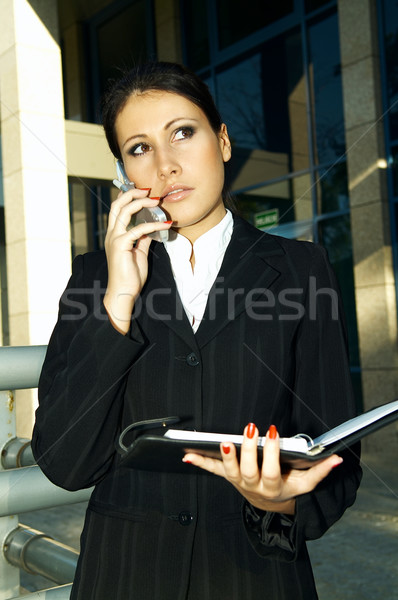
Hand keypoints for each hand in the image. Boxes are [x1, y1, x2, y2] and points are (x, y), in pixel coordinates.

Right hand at [103, 188, 171, 333]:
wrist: (123, 292)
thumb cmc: (130, 276)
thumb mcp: (139, 253)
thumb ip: (143, 239)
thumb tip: (151, 228)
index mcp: (115, 234)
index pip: (118, 209)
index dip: (128, 196)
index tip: (143, 191)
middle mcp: (112, 234)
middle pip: (117, 205)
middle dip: (132, 193)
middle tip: (148, 190)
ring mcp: (114, 239)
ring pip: (124, 211)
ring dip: (141, 203)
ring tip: (156, 201)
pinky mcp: (121, 245)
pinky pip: (138, 229)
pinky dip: (153, 225)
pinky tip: (165, 225)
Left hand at [183, 424, 342, 513]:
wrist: (270, 504)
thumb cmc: (288, 487)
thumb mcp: (306, 483)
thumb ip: (321, 471)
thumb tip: (337, 459)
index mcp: (273, 486)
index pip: (272, 470)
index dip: (271, 453)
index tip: (272, 432)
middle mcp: (253, 486)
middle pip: (249, 470)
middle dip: (248, 450)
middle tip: (249, 429)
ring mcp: (238, 482)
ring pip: (229, 472)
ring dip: (223, 457)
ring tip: (221, 442)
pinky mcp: (227, 477)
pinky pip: (211, 470)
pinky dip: (199, 462)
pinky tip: (187, 454)